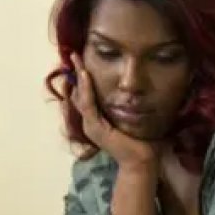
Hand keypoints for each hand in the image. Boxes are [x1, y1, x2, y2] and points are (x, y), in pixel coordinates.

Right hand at [68, 52, 157, 167]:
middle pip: (78, 93)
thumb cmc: (141, 141)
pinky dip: (86, 89)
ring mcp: (91, 125)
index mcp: (97, 119)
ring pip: (80, 96)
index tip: (82, 60)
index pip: (85, 94)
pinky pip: (88, 105)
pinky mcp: (95, 128)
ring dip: (79, 77)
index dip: (82, 78)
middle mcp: (90, 121)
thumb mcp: (131, 118)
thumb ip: (127, 105)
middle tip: (73, 54)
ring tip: (77, 60)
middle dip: (75, 73)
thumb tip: (135, 89)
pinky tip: (85, 76)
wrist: (142, 160)